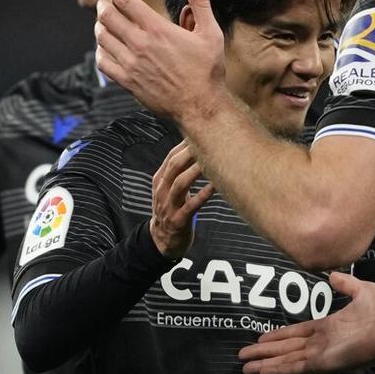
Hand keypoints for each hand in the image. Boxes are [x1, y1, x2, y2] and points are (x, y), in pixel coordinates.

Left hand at [93, 0, 227, 120]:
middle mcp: (140, 44)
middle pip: (107, 16)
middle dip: (103, 5)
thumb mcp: (211, 33)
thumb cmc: (207, 70)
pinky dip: (100, 51)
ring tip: (105, 24)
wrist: (200, 106)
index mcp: (158, 29)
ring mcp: (131, 64)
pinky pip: (102, 62)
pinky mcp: (127, 81)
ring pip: (101, 37)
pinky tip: (107, 48)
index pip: (124, 0)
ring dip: (100, 26)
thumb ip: (201, 3)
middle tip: (106, 3)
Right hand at [149, 140, 214, 259]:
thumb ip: (180, 171)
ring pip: (180, 184)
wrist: (162, 241)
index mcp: (160, 181)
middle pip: (174, 166)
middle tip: (209, 141)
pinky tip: (214, 187)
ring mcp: (169, 206)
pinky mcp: (178, 221)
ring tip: (211, 161)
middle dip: (190, 152)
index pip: (171, 157)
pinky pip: (190, 206)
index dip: (185, 144)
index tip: (202, 132)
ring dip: (196, 171)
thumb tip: (198, 149)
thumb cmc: (173, 209)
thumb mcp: (170, 189)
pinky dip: (202, 195)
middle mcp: (162, 191)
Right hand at [239, 271, 374, 373]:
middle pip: (286, 349)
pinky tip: (262, 372)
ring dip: (266, 364)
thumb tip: (332, 275)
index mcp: (328, 327)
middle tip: (243, 357)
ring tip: (245, 369)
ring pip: (286, 360)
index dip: (279, 336)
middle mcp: (321, 343)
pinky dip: (278, 370)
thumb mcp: (362, 290)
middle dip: (265, 353)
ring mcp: (321, 354)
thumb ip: (345, 284)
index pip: (297, 333)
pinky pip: (295, 367)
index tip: (261, 338)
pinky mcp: (323, 363)